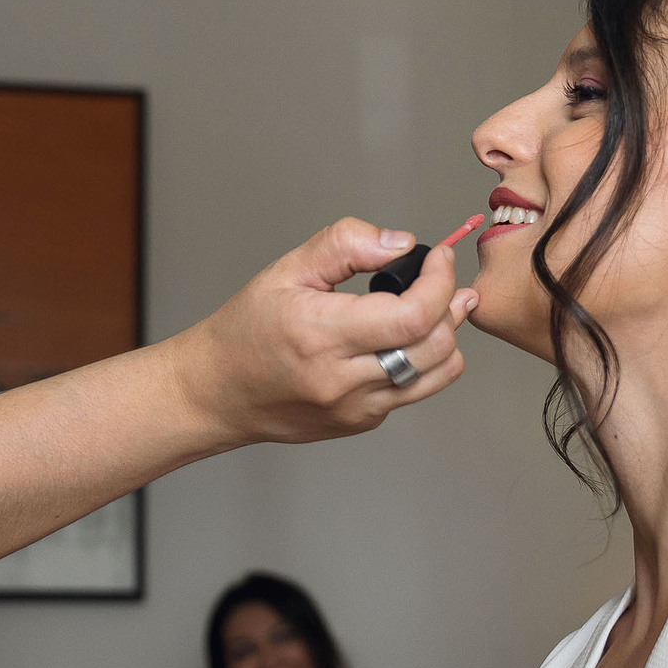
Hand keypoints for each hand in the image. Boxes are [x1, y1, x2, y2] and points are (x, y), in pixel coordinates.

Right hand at [175, 218, 475, 445]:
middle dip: (451, 307)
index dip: (439, 282)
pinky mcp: (360, 423)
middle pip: (433, 346)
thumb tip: (400, 244)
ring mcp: (355, 409)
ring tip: (441, 310)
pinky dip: (419, 363)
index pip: (413, 315)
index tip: (439, 259)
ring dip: (447, 338)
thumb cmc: (245, 331)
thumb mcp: (286, 270)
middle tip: (449, 283)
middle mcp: (342, 380)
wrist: (216, 392)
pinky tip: (400, 341)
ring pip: (435, 376)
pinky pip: (411, 392)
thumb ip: (345, 245)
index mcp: (322, 335)